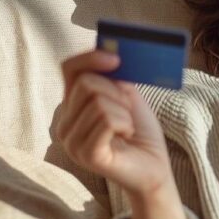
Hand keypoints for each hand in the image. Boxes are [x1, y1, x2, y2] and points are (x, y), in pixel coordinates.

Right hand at [57, 50, 186, 218]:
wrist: (154, 167)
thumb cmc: (140, 133)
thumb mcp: (127, 96)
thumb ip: (114, 76)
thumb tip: (110, 51)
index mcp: (72, 106)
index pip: (69, 68)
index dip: (91, 57)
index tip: (116, 58)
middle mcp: (65, 124)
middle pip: (86, 84)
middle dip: (117, 92)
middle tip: (127, 112)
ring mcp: (72, 142)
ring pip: (99, 103)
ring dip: (124, 113)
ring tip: (127, 128)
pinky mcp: (87, 155)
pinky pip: (107, 121)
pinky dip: (125, 125)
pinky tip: (126, 137)